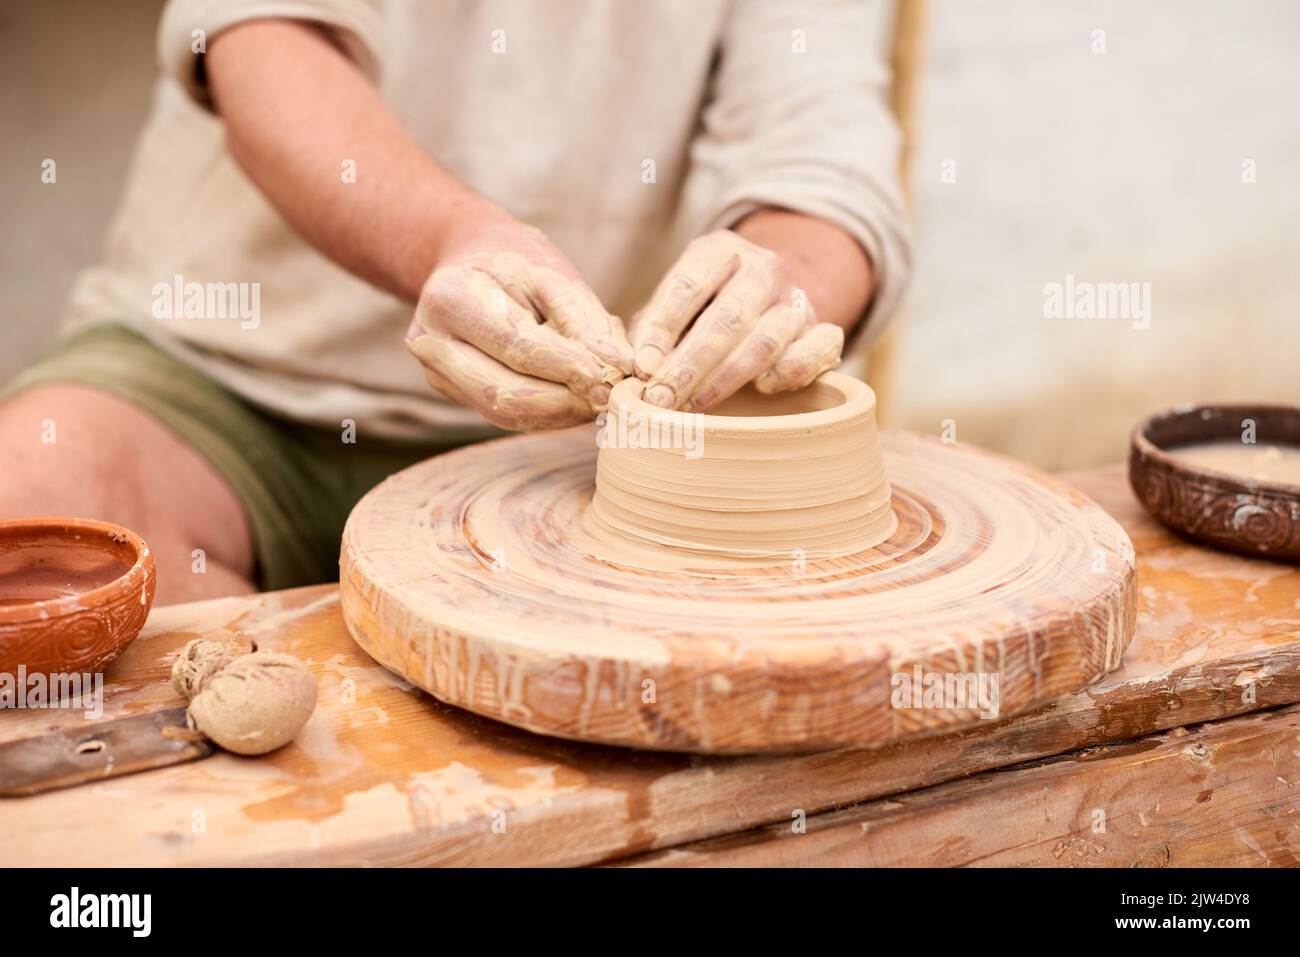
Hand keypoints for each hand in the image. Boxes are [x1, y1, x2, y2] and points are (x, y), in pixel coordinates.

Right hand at [405, 204, 633, 430]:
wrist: (472, 267)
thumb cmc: (515, 267)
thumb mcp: (552, 278)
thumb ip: (585, 324)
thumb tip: (618, 367)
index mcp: (450, 297)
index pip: (514, 344)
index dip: (565, 365)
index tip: (608, 374)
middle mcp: (432, 342)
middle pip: (502, 390)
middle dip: (563, 400)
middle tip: (609, 396)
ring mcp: (438, 374)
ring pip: (503, 412)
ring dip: (559, 413)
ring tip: (599, 399)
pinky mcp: (456, 394)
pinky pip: (505, 416)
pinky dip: (547, 414)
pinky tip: (577, 402)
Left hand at [631, 230, 844, 411]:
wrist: (762, 302)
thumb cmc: (699, 312)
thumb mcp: (668, 309)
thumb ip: (647, 333)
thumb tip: (637, 367)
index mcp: (717, 250)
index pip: (687, 286)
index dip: (661, 329)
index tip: (643, 369)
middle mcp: (762, 268)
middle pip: (727, 317)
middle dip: (690, 364)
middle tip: (662, 398)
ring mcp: (795, 298)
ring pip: (766, 340)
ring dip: (726, 379)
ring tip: (693, 406)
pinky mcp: (820, 329)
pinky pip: (816, 349)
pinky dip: (790, 371)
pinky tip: (763, 388)